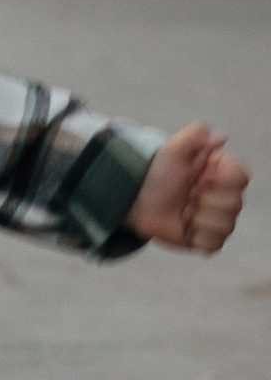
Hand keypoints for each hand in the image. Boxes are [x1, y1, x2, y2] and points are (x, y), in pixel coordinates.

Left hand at [128, 124, 247, 251]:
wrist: (138, 199)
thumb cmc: (158, 173)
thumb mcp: (173, 148)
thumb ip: (196, 135)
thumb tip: (220, 137)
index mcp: (223, 172)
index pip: (242, 177)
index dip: (221, 179)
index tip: (200, 176)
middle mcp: (226, 196)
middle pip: (235, 204)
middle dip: (204, 200)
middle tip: (187, 195)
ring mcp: (220, 219)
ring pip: (226, 226)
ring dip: (198, 218)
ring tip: (183, 211)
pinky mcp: (210, 239)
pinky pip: (214, 244)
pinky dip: (196, 236)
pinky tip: (184, 227)